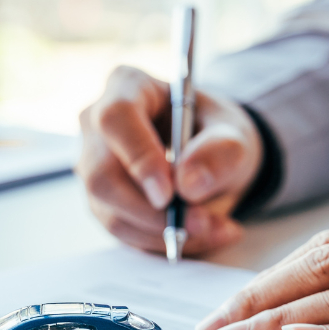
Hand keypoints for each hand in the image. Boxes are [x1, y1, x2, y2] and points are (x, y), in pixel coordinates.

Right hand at [76, 66, 262, 255]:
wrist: (212, 159)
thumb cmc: (217, 135)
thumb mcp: (234, 136)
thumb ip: (219, 152)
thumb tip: (188, 184)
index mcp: (127, 87)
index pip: (116, 119)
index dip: (138, 158)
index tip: (169, 193)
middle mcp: (97, 125)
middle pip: (102, 175)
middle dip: (152, 211)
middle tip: (200, 222)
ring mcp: (93, 166)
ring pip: (111, 212)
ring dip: (164, 232)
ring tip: (214, 229)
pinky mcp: (102, 202)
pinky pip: (123, 232)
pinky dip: (162, 242)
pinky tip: (198, 235)